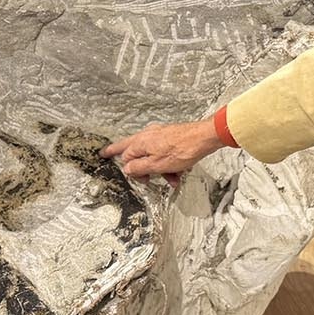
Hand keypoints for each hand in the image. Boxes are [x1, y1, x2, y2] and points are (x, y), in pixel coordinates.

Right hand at [101, 119, 225, 184]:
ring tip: (171, 180)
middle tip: (109, 154)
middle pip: (132, 149)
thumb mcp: (157, 165)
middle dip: (131, 160)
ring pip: (153, 154)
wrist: (205, 137)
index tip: (126, 174)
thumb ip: (139, 168)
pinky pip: (165, 153)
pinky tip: (178, 173)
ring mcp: (160, 135)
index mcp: (141, 142)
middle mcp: (148, 135)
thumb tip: (127, 169)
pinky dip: (169, 163)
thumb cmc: (183, 149)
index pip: (125, 157)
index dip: (128, 169)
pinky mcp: (171, 136)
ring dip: (159, 169)